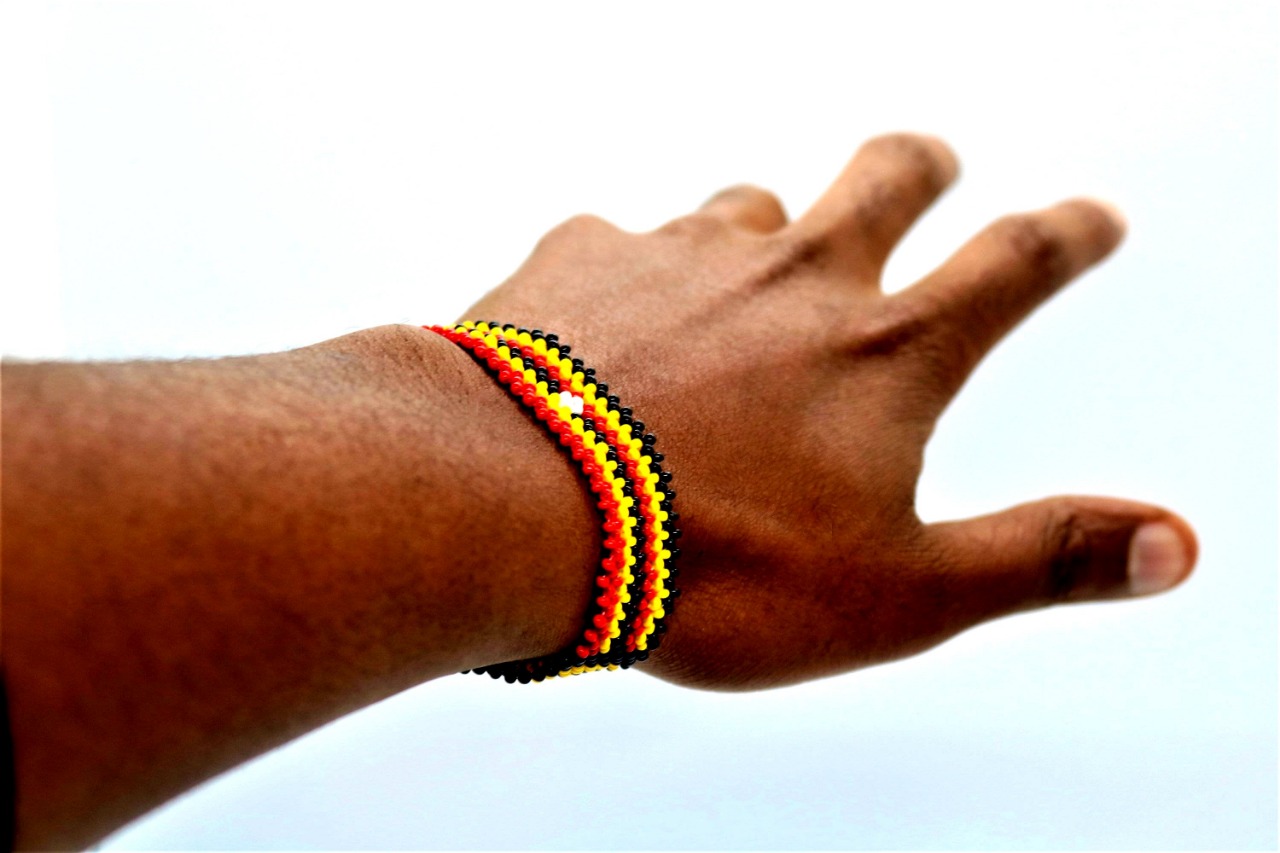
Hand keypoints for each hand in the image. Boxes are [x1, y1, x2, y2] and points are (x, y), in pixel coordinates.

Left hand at [466, 132, 1197, 689]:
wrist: (518, 512)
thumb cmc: (709, 565)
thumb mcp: (901, 592)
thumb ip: (1040, 556)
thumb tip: (1175, 544)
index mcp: (885, 353)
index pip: (1015, 263)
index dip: (1068, 234)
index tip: (1090, 219)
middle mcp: (793, 277)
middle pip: (885, 175)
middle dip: (920, 167)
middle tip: (931, 166)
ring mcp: (679, 256)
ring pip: (747, 205)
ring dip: (767, 225)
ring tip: (756, 264)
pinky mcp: (580, 259)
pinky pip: (619, 238)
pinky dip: (630, 269)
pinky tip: (607, 316)